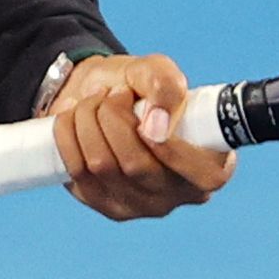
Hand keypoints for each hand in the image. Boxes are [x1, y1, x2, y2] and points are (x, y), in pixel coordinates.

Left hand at [47, 52, 236, 220]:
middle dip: (114, 117)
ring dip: (88, 120)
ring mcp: (140, 206)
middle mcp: (178, 195)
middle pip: (137, 166)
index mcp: (211, 167)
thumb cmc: (141, 87)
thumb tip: (156, 127)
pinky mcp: (105, 206)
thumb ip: (166, 87)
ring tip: (93, 101)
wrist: (101, 96)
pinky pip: (77, 172)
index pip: (202, 176)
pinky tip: (73, 119)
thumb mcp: (158, 71)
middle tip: (113, 93)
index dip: (171, 148)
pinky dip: (68, 136)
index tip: (145, 115)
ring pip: (102, 166)